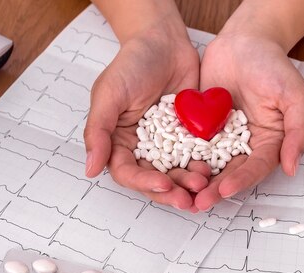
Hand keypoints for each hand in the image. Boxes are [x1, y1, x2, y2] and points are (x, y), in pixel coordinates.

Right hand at [84, 7, 208, 210]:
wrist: (164, 41)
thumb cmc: (132, 63)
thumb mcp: (109, 94)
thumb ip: (98, 131)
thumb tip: (90, 168)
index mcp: (119, 142)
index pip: (128, 172)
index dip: (144, 183)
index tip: (162, 184)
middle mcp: (143, 148)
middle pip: (155, 180)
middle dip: (170, 192)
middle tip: (187, 199)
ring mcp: (168, 144)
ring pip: (178, 173)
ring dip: (189, 183)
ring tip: (203, 184)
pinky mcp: (190, 137)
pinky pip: (197, 156)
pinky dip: (205, 166)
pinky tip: (213, 170)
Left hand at [194, 29, 303, 209]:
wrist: (243, 41)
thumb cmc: (272, 65)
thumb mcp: (294, 95)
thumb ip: (298, 131)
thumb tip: (292, 166)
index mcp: (269, 143)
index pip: (255, 168)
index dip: (241, 180)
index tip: (224, 189)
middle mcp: (244, 146)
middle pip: (229, 173)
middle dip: (214, 189)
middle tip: (198, 202)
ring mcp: (221, 138)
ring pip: (207, 165)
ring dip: (195, 181)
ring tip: (181, 193)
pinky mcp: (201, 128)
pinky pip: (189, 146)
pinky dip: (180, 158)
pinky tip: (168, 168)